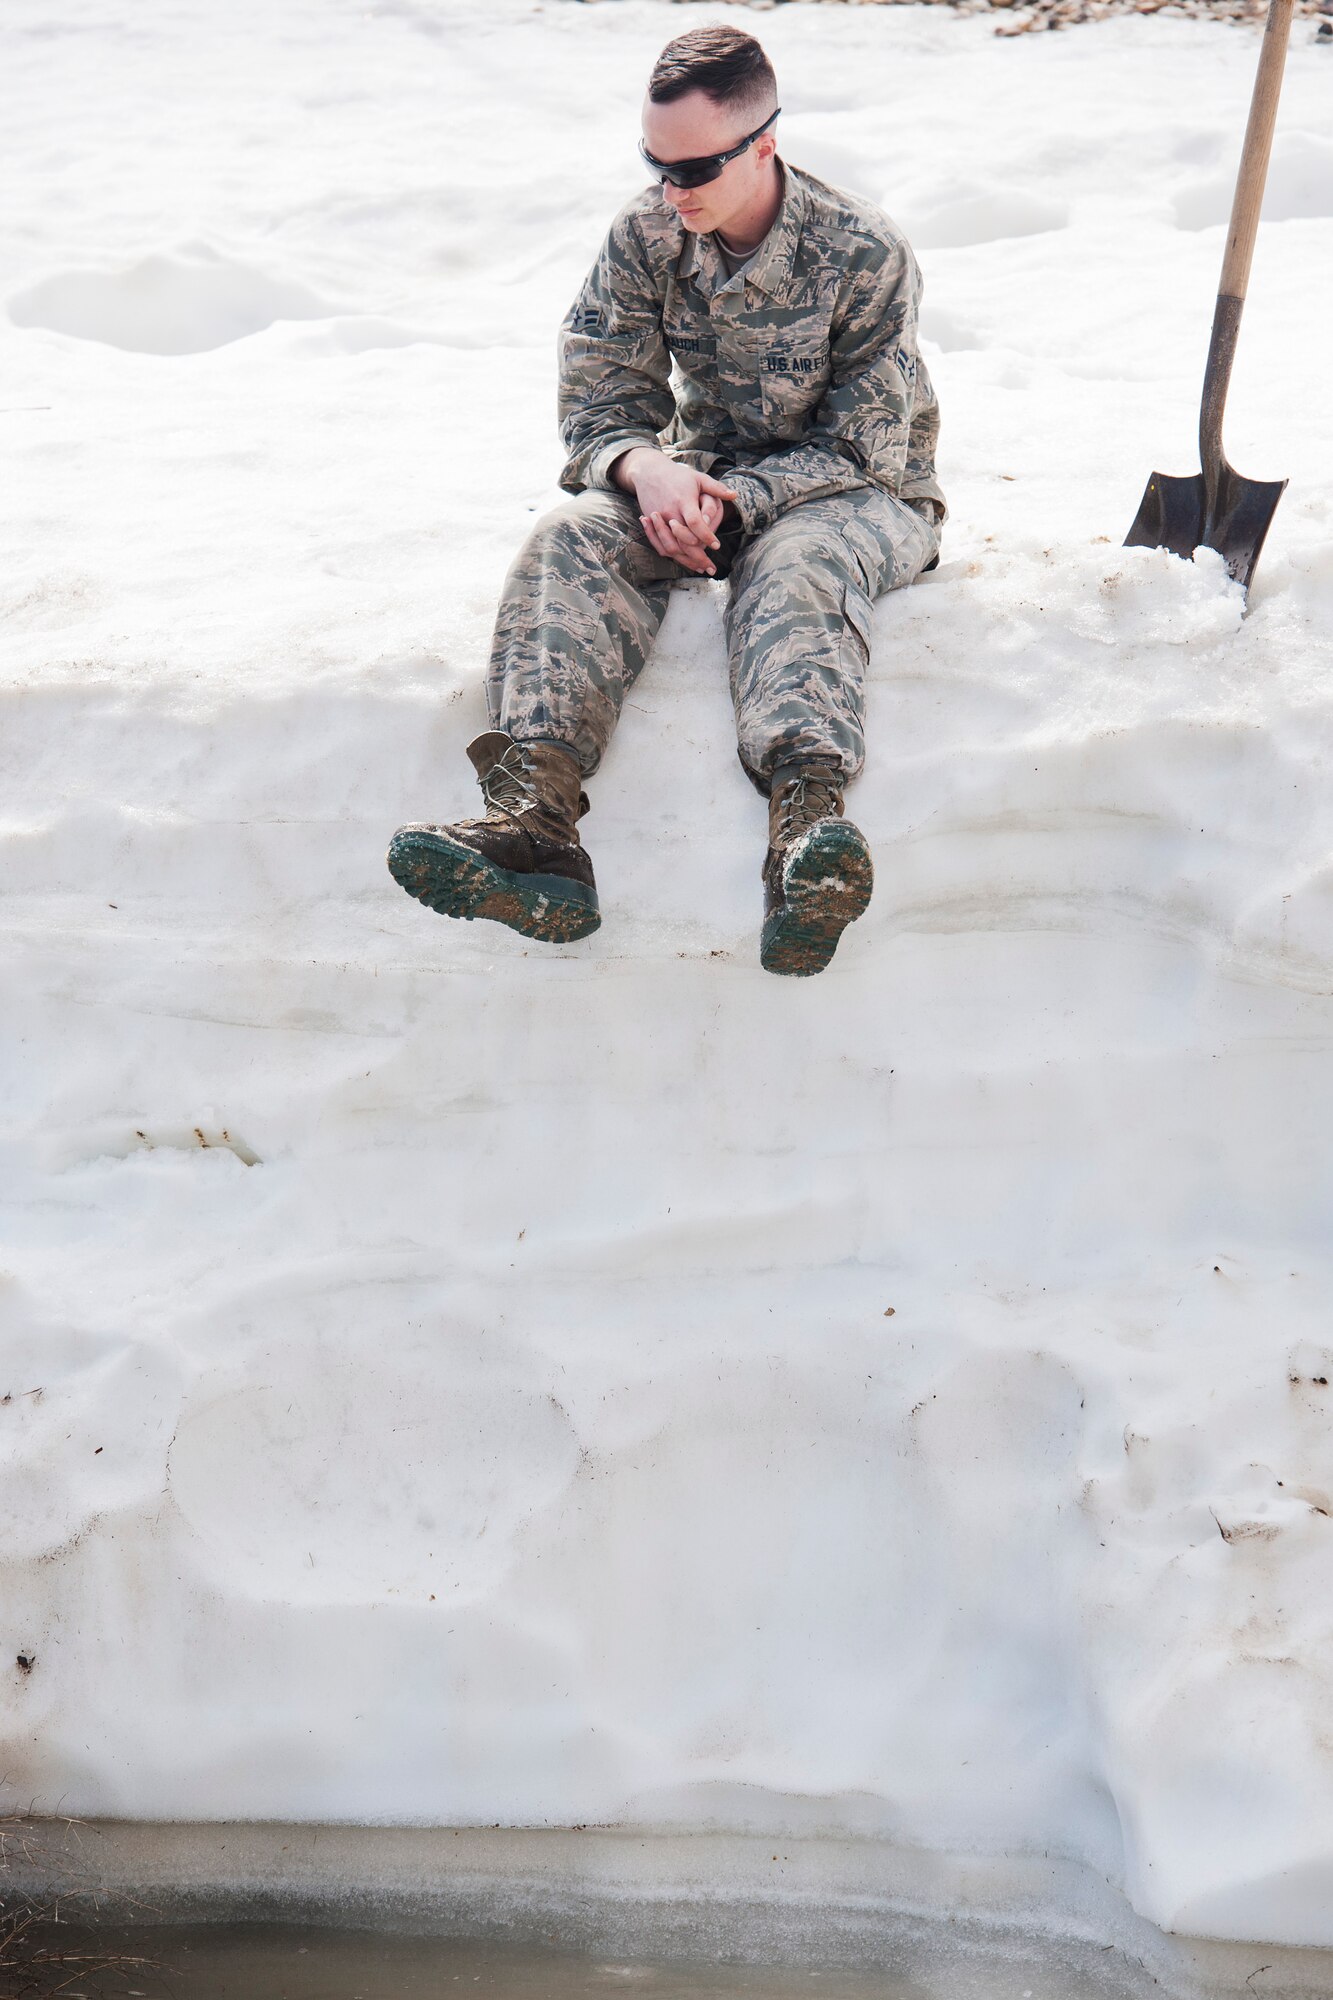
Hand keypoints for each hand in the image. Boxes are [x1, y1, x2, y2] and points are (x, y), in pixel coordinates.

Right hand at [613, 449, 737, 575]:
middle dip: (698, 556)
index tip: (717, 546)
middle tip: (711, 567)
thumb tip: (735, 495)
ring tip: (701, 568)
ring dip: (687, 560)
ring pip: (672, 547)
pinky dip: (675, 556)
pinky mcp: (653, 525)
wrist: (649, 472)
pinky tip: (687, 562)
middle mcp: (670, 512)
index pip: (695, 523)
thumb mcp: (698, 478)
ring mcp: (660, 520)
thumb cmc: (677, 475)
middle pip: (683, 540)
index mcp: (683, 501)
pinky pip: (662, 545)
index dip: (706, 535)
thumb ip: (716, 488)